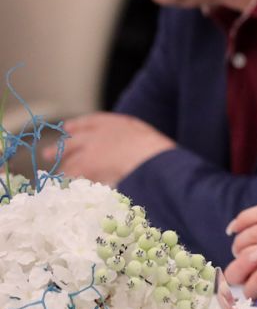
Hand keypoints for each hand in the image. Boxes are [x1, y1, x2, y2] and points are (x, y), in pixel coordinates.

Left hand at [56, 113, 174, 183]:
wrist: (151, 159)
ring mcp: (90, 149)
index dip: (78, 126)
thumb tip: (127, 150)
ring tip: (56, 177)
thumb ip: (132, 141)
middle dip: (59, 148)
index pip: (91, 122)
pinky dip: (67, 181)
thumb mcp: (146, 139)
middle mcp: (99, 134)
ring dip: (63, 168)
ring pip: (70, 159)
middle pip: (73, 140)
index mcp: (116, 124)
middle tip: (47, 154)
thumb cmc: (158, 153)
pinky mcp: (86, 165)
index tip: (67, 128)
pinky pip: (71, 174)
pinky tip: (63, 186)